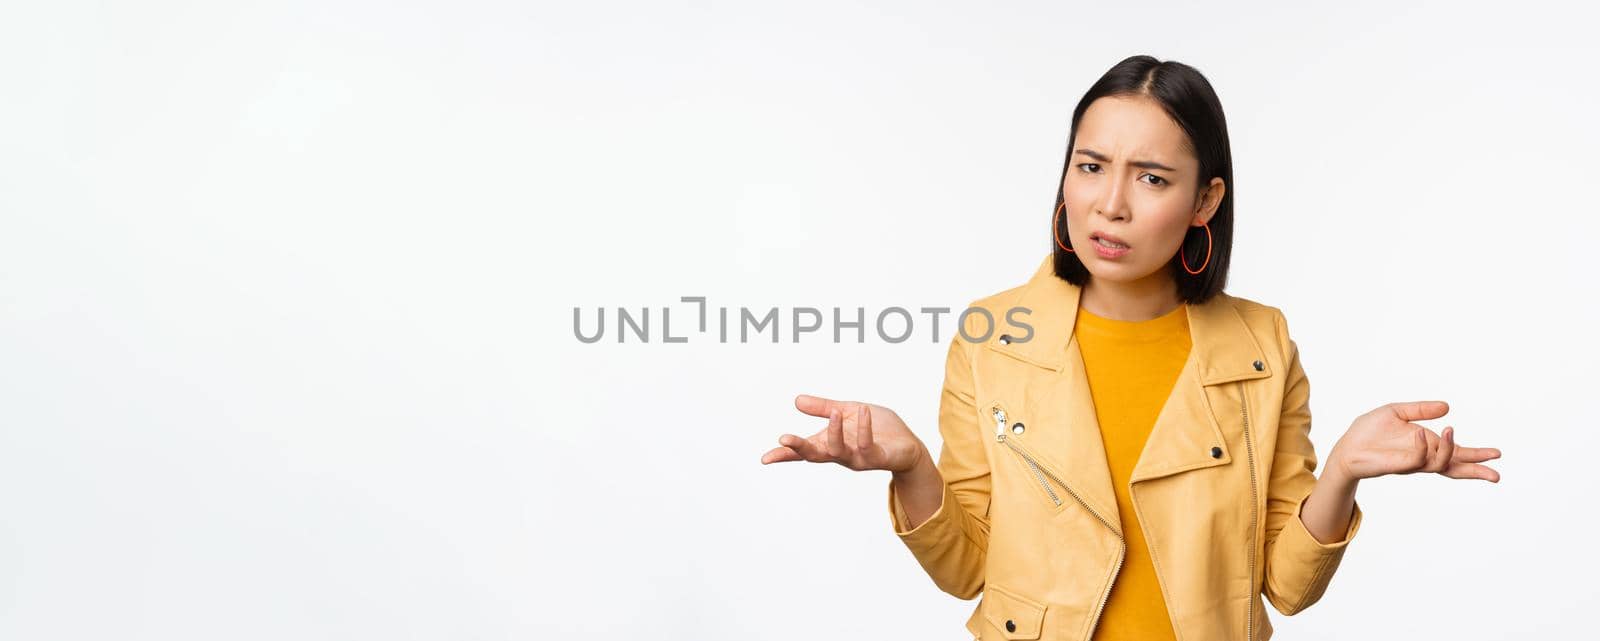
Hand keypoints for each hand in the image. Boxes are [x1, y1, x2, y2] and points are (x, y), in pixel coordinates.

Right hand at [759, 394, 926, 472]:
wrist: (907, 444)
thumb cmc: (878, 430)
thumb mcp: (848, 412)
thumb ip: (823, 408)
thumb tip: (796, 400)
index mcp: (830, 443)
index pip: (803, 451)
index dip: (784, 455)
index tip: (765, 459)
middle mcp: (840, 454)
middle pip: (814, 455)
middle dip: (798, 448)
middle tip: (784, 438)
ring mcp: (857, 458)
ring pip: (838, 451)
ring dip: (834, 432)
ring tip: (834, 412)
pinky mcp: (876, 458)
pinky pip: (866, 445)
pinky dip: (864, 428)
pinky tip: (863, 411)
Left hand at [1330, 401, 1501, 482]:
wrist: (1347, 445)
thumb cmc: (1369, 431)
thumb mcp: (1397, 412)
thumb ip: (1421, 410)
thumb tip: (1447, 407)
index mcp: (1427, 445)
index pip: (1455, 453)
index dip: (1475, 454)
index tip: (1496, 454)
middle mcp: (1423, 457)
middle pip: (1455, 467)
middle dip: (1475, 470)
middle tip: (1495, 473)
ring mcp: (1412, 463)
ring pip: (1440, 462)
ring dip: (1450, 448)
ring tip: (1449, 430)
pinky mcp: (1399, 465)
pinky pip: (1418, 458)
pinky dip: (1423, 446)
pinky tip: (1420, 433)